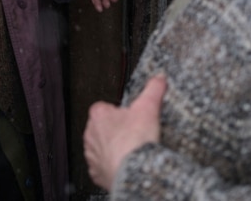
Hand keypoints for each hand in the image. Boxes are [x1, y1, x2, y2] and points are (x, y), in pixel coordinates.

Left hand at [83, 74, 167, 188]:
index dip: (117, 112)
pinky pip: (102, 168)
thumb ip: (153, 89)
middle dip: (114, 131)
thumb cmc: (136, 140)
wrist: (134, 171)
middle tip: (132, 135)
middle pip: (101, 128)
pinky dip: (111, 167)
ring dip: (112, 149)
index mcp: (98, 116)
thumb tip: (159, 78)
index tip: (129, 117)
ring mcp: (92, 155)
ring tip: (130, 152)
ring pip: (100, 148)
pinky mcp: (97, 173)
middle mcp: (90, 135)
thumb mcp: (149, 107)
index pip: (103, 108)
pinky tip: (125, 166)